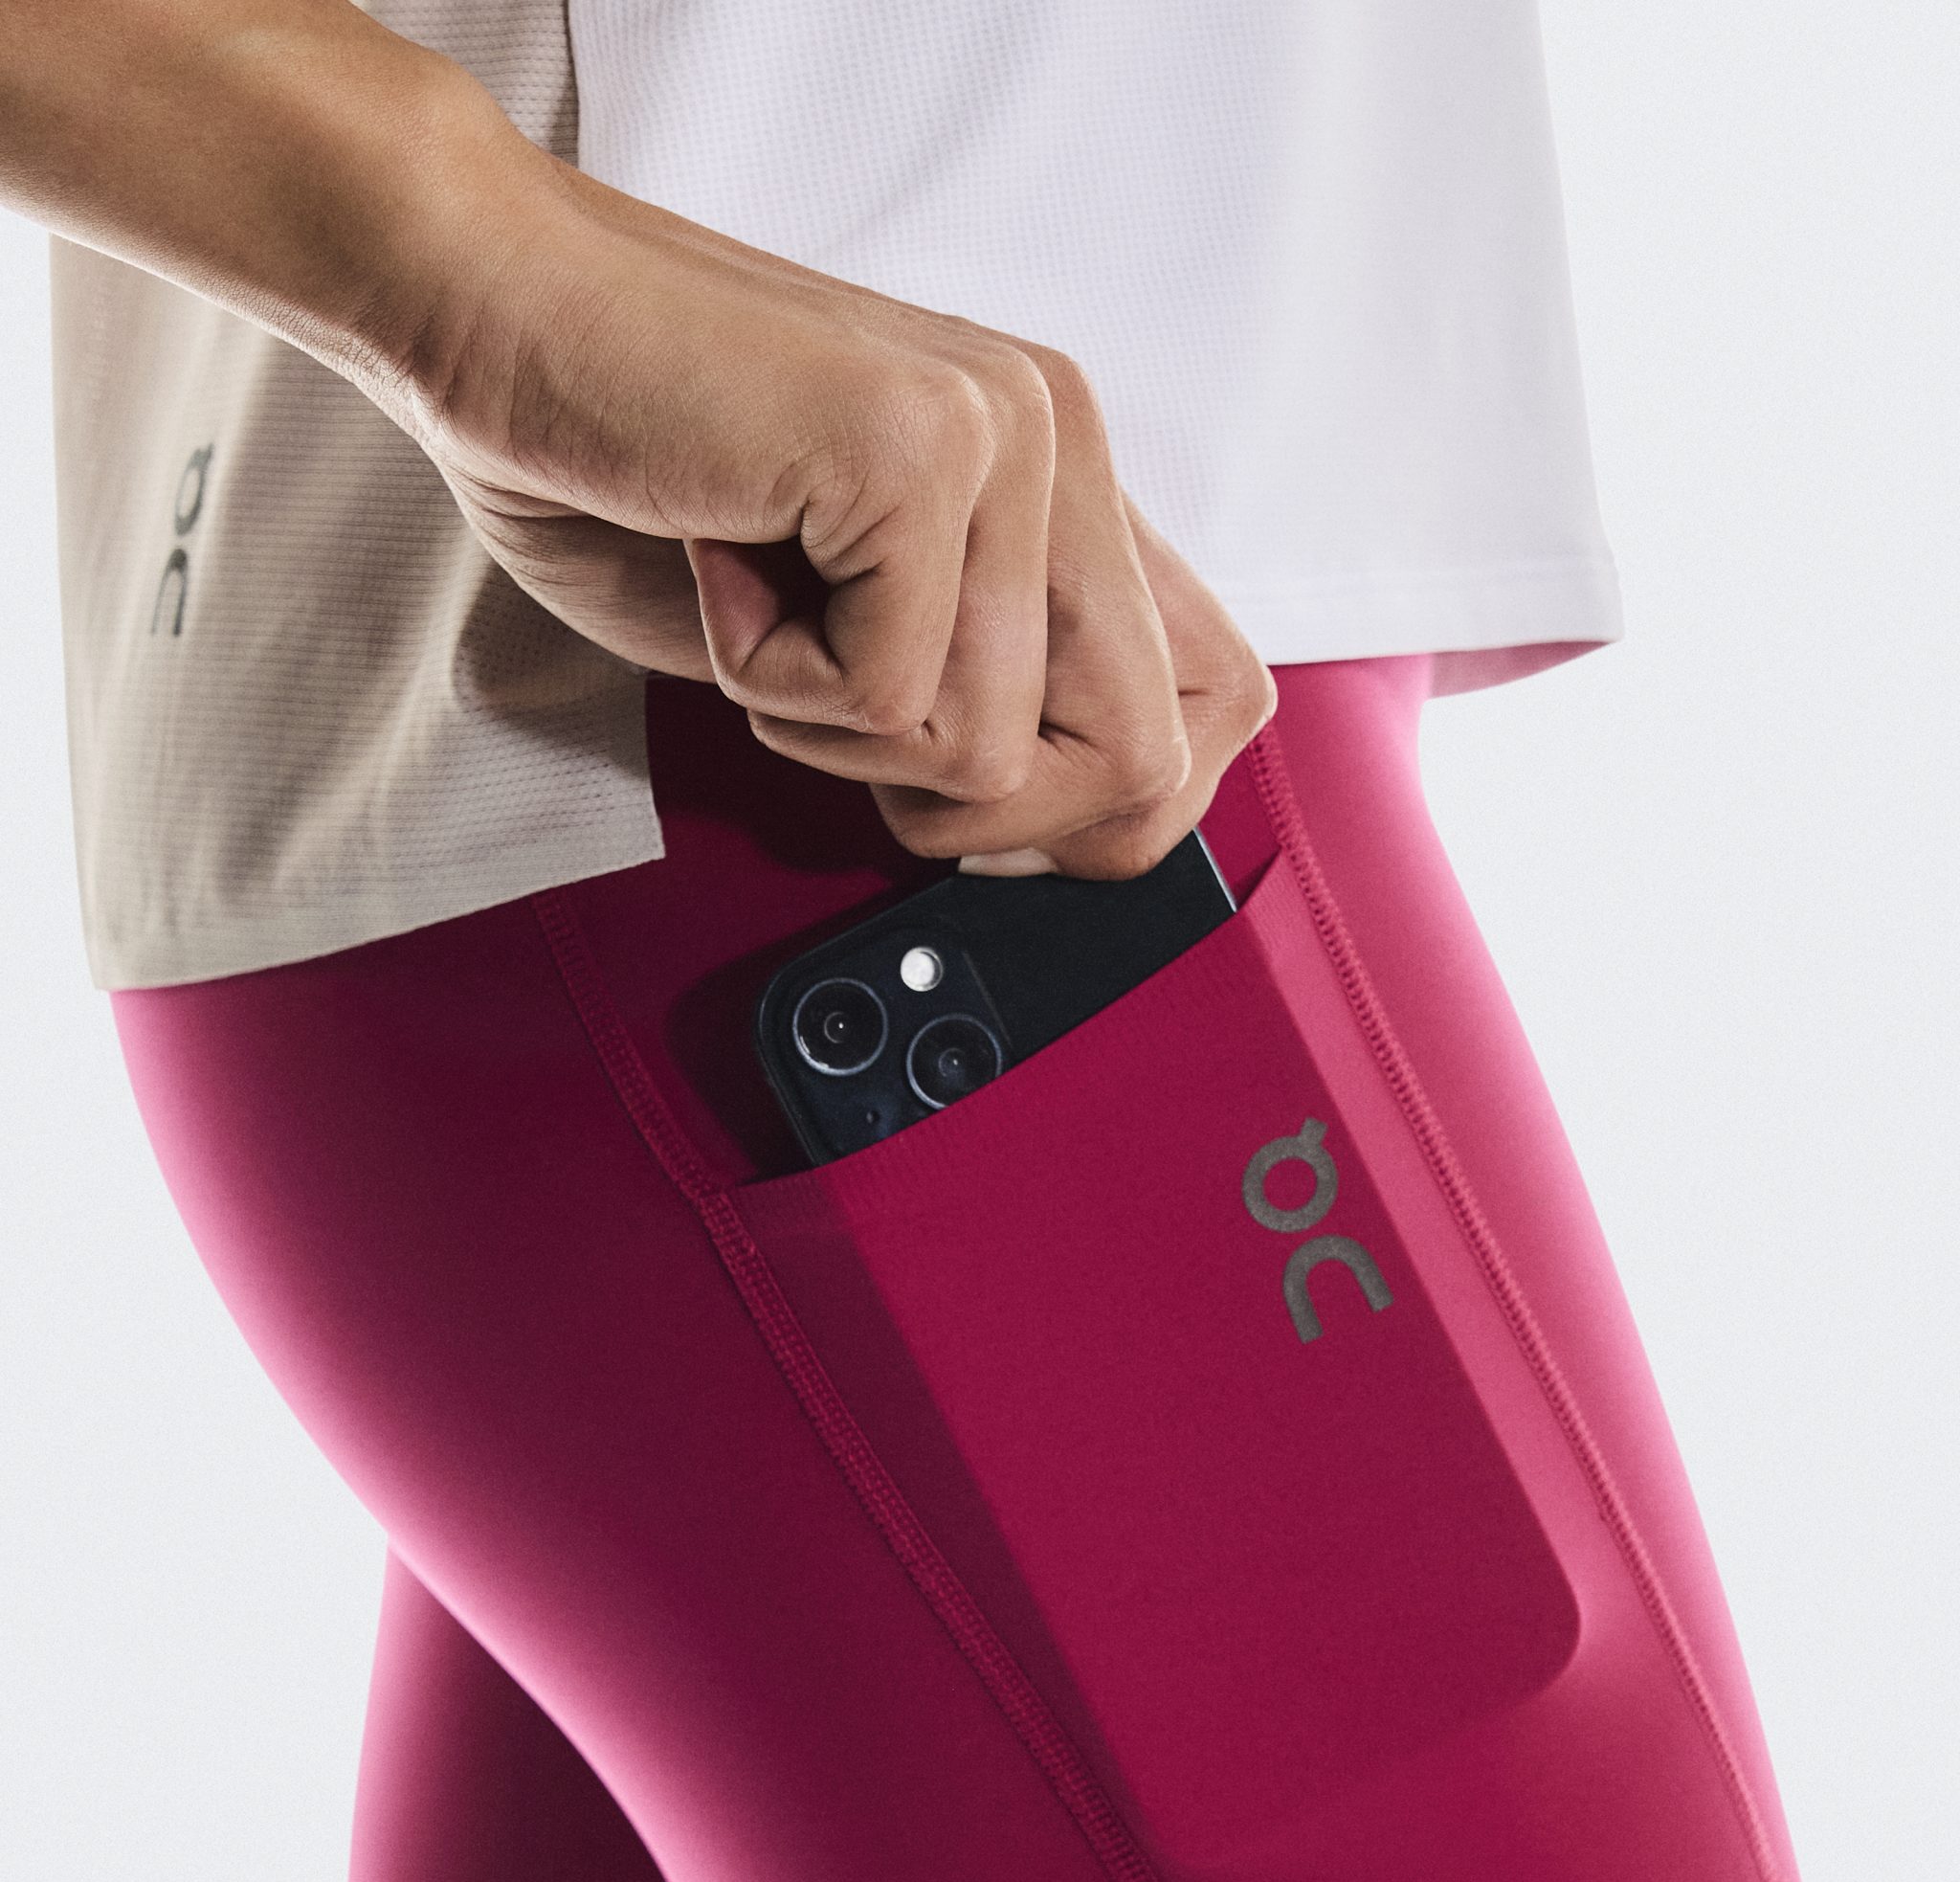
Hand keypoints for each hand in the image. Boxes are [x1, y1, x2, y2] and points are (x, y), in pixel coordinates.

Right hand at [395, 147, 1275, 877]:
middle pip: (1149, 765)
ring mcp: (1003, 439)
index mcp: (1057, 478)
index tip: (978, 804)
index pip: (1219, 703)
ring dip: (835, 733)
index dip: (1111, 809)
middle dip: (983, 818)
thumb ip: (969, 690)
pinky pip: (891, 703)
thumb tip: (1063, 833)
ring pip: (994, 752)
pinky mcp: (918, 455)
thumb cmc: (629, 461)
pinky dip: (772, 686)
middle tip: (846, 714)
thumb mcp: (837, 618)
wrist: (487, 308)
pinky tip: (724, 563)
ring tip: (760, 601)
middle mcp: (1056, 443)